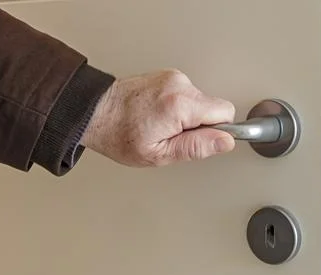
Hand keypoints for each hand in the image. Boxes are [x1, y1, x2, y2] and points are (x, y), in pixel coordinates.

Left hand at [81, 69, 235, 166]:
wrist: (95, 112)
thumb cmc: (120, 135)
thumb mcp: (160, 153)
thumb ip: (196, 147)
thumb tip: (224, 142)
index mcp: (180, 104)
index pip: (225, 112)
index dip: (217, 131)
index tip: (199, 140)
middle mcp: (179, 84)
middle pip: (213, 107)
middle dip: (200, 125)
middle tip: (173, 135)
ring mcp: (173, 77)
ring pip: (200, 102)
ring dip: (187, 116)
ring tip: (162, 125)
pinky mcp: (168, 75)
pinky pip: (187, 95)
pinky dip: (178, 107)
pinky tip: (159, 115)